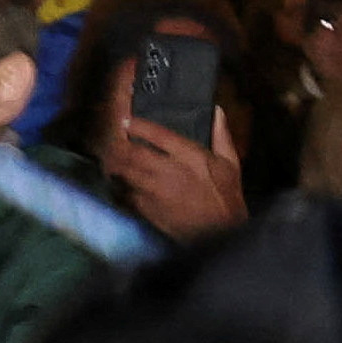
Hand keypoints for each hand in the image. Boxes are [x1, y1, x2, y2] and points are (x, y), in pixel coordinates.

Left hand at [102, 109, 247, 240]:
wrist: (221, 232)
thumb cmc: (226, 196)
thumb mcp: (230, 163)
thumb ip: (221, 136)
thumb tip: (217, 110)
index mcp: (188, 156)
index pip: (157, 134)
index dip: (138, 125)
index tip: (127, 122)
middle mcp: (168, 171)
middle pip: (133, 153)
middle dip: (120, 146)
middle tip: (113, 143)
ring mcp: (156, 191)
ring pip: (125, 174)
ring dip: (116, 166)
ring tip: (111, 161)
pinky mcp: (149, 210)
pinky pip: (126, 195)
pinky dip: (119, 189)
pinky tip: (118, 186)